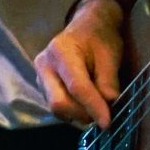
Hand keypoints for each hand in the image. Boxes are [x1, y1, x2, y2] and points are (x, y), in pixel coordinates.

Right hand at [35, 0, 125, 127]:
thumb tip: (110, 106)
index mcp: (60, 51)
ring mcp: (40, 78)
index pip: (76, 87)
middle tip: (104, 115)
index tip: (107, 123)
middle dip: (83, 114)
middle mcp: (44, 65)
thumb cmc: (100, 38)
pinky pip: (57, 108)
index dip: (93, 106)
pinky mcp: (43, 88)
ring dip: (79, 115)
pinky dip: (74, 112)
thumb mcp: (110, 55)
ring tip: (97, 107)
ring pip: (56, 109)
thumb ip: (108, 81)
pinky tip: (87, 105)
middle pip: (59, 103)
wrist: (87, 27)